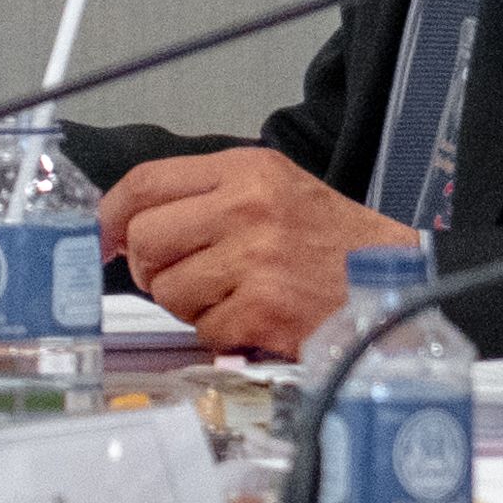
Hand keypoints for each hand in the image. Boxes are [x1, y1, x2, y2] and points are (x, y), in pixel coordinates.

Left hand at [101, 148, 418, 357]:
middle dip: (153, 268)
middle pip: (146, 239)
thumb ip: (207, 199)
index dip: (110, 216)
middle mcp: (249, 208)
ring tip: (234, 296)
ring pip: (168, 291)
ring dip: (191, 304)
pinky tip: (256, 317)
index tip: (101, 241)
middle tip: (184, 276)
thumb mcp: (277, 191)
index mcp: (248, 171)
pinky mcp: (264, 309)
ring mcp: (256, 260)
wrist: (400, 279)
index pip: (146, 183)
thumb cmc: (337, 242)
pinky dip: (223, 331)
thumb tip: (127, 230)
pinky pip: (204, 328)